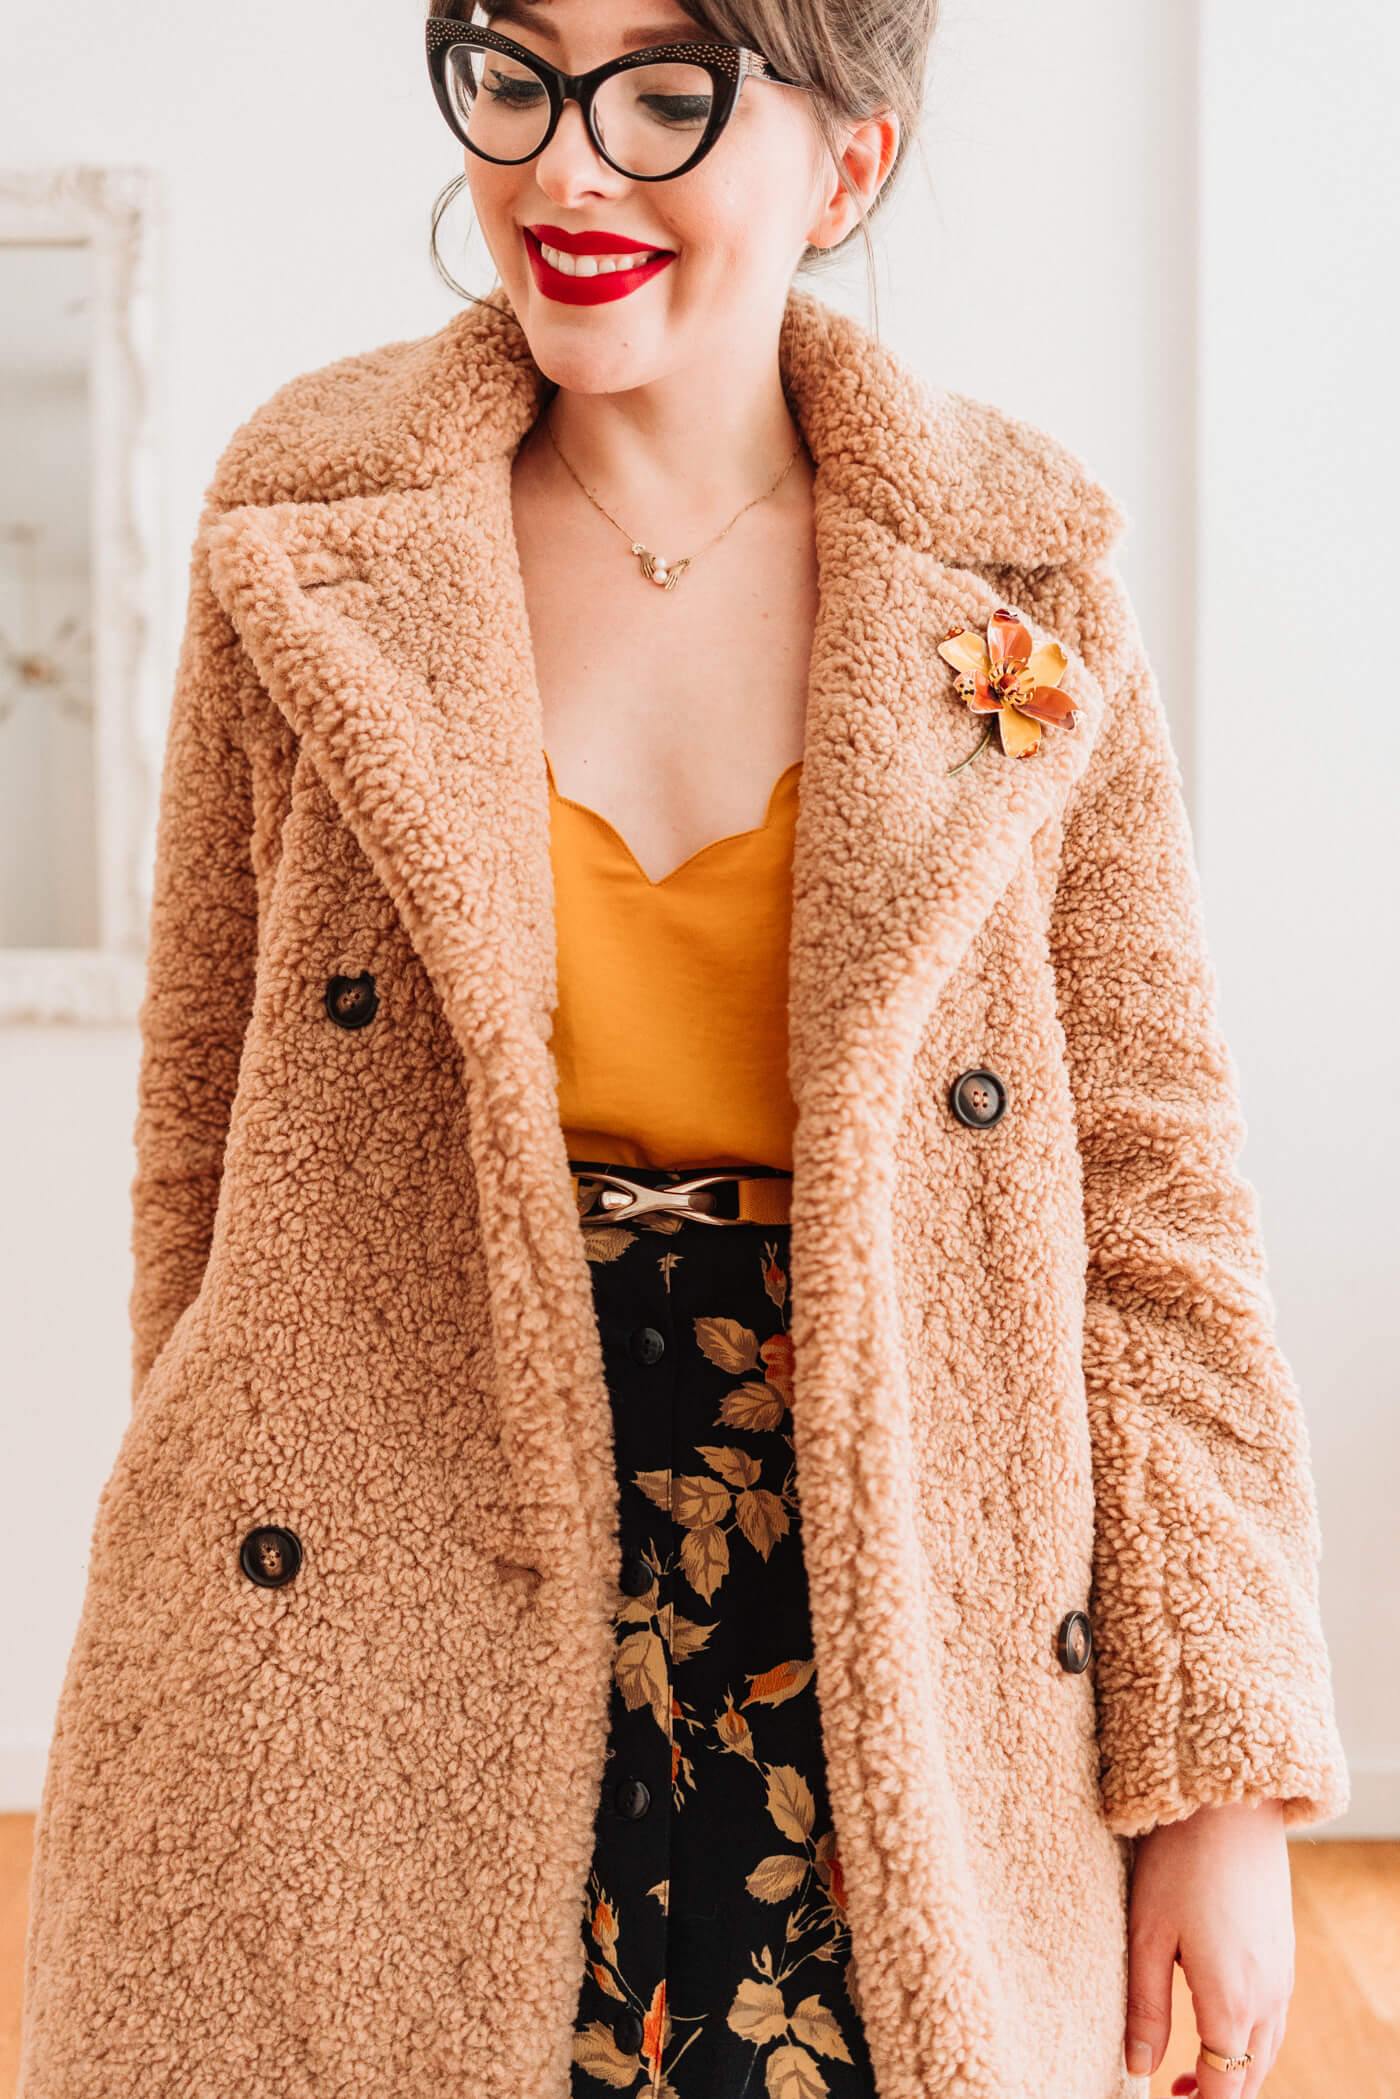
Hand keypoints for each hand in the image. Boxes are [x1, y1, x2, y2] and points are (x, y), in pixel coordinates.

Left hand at [1123, 1797, 1293, 2097]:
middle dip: (1217, 2093)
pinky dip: (1250, 2039)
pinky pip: (1274, 2019)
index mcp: (1231, 2002)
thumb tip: (1138, 2065)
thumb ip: (1145, 2007)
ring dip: (1236, 2071)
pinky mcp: (1284, 1953)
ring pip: (1266, 2050)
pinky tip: (1220, 2021)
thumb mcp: (1147, 1935)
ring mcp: (1282, 1976)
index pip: (1223, 2086)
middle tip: (1177, 2092)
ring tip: (1193, 2070)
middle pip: (1249, 2076)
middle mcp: (1268, 1998)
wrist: (1230, 1806)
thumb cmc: (1179, 1863)